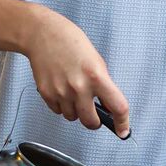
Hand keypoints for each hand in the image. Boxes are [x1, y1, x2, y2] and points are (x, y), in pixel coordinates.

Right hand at [25, 8, 129, 136]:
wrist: (43, 35)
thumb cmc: (70, 42)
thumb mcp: (96, 60)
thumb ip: (103, 84)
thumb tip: (108, 105)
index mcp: (96, 76)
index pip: (117, 107)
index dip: (122, 123)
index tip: (123, 131)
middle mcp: (79, 87)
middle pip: (91, 122)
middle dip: (94, 121)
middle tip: (94, 114)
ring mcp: (61, 92)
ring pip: (73, 117)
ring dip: (76, 111)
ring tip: (73, 93)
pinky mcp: (47, 94)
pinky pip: (58, 111)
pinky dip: (62, 105)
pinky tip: (62, 90)